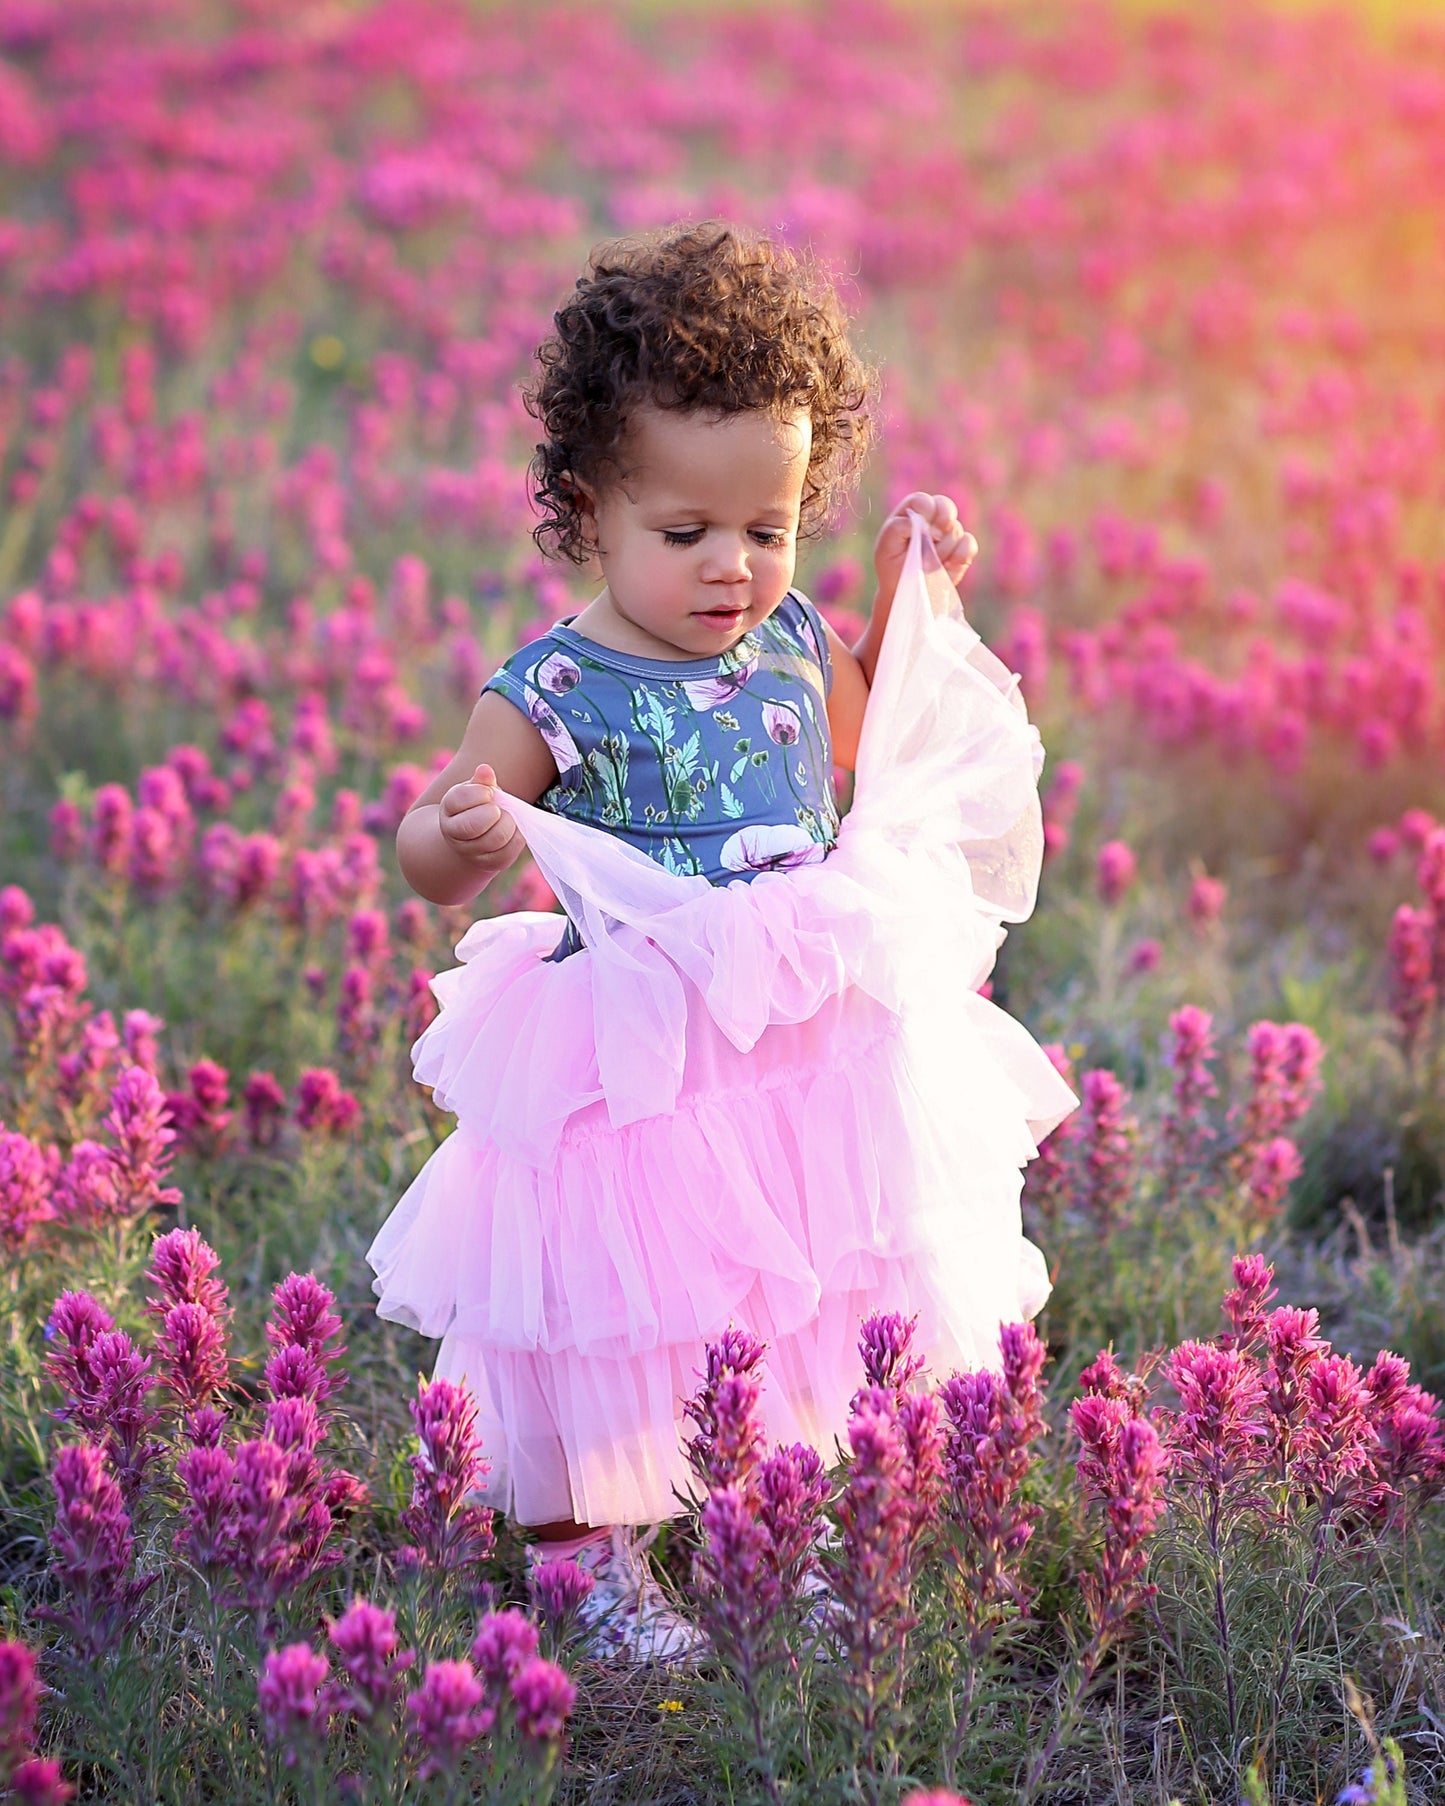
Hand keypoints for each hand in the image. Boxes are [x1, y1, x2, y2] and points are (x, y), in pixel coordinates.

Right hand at [438, 763, 518, 866]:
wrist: (473, 838)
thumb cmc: (476, 807)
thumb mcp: (475, 790)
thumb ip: (481, 781)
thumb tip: (485, 770)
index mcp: (448, 809)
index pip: (460, 798)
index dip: (480, 793)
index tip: (488, 793)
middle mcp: (454, 833)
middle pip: (475, 824)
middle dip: (494, 812)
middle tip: (498, 809)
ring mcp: (471, 852)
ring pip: (496, 837)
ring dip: (508, 823)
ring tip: (506, 818)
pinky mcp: (490, 863)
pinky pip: (509, 850)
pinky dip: (517, 837)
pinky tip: (513, 830)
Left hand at [872, 491, 977, 609]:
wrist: (906, 593)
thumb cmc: (892, 568)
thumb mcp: (885, 549)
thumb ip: (897, 528)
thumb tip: (920, 521)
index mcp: (911, 514)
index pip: (922, 501)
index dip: (926, 509)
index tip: (922, 527)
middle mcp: (931, 520)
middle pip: (946, 506)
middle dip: (944, 518)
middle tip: (936, 535)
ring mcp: (948, 534)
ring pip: (956, 530)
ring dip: (942, 549)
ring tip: (927, 565)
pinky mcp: (961, 550)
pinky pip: (969, 544)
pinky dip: (960, 555)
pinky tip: (946, 566)